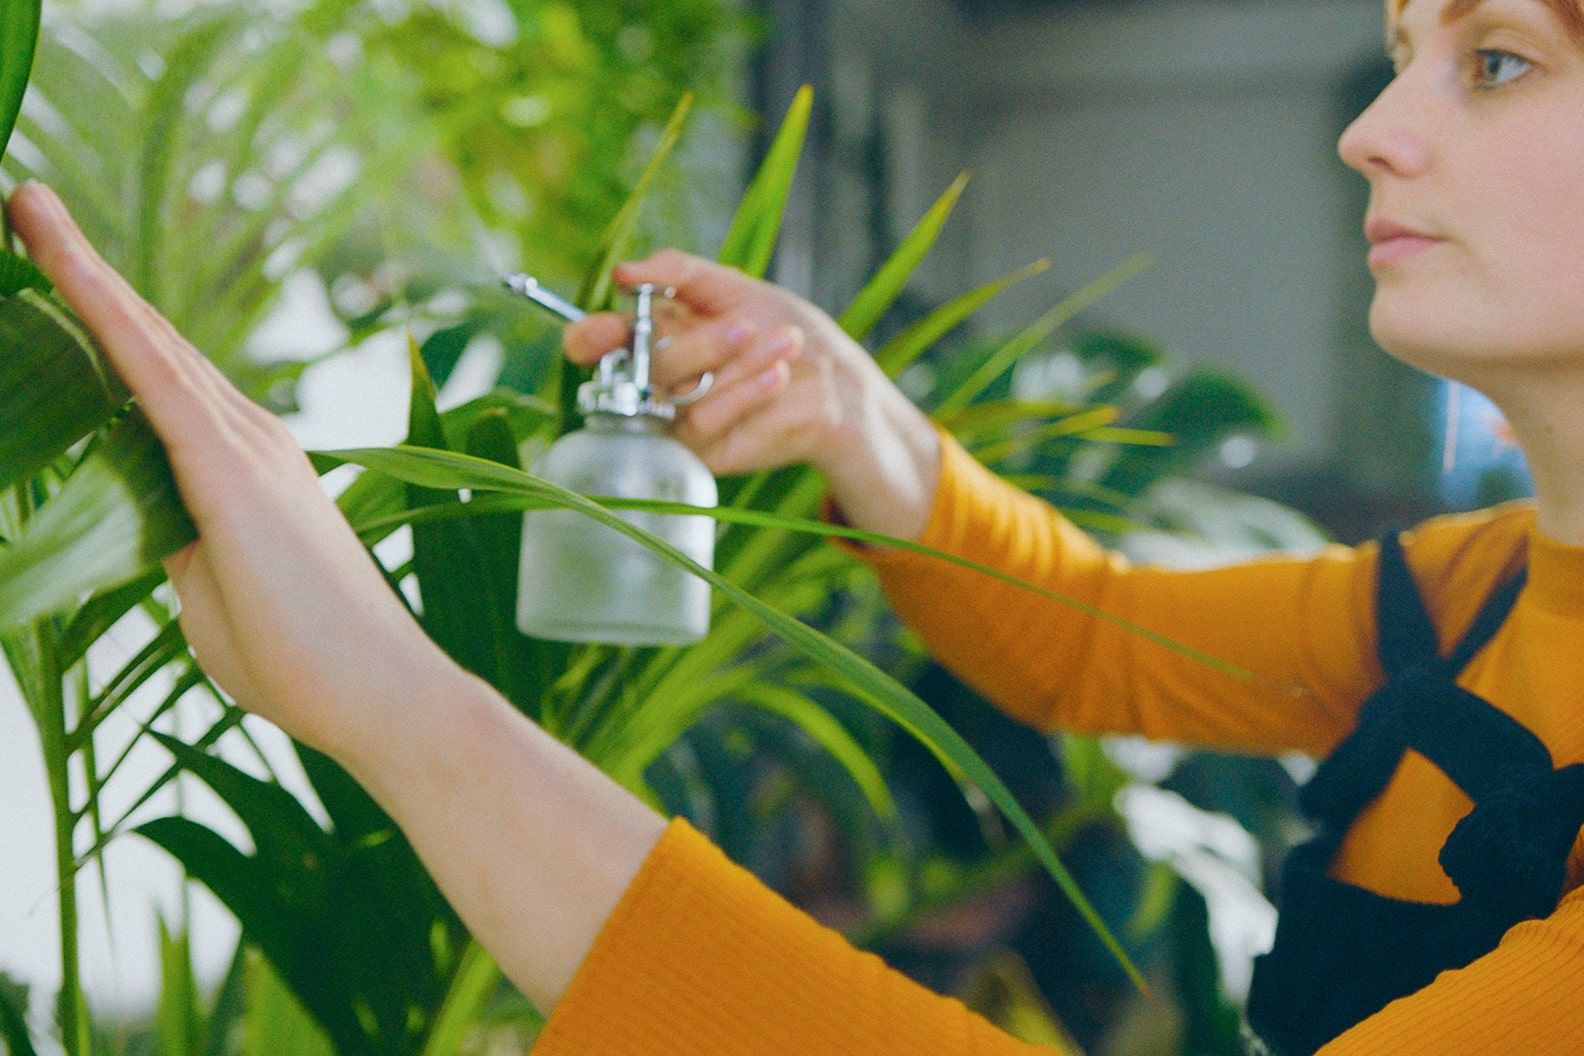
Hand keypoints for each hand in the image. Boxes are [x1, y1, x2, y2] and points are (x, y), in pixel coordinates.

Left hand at [5, 180, 464, 756]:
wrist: (382, 695)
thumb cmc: (307, 663)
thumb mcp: (216, 595)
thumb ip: (180, 545)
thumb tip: (151, 526)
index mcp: (246, 470)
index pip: (160, 378)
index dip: (104, 318)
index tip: (49, 264)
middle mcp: (252, 439)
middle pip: (149, 340)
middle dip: (80, 271)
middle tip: (20, 205)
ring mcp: (248, 447)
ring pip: (147, 341)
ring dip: (80, 271)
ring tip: (25, 207)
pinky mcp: (233, 470)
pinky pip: (154, 376)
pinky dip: (104, 313)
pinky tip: (61, 263)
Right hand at [563, 249, 941, 541]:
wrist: (834, 379)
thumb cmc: (780, 326)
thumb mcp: (732, 287)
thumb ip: (678, 273)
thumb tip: (625, 272)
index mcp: (651, 337)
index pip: (595, 343)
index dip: (590, 338)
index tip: (605, 330)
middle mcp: (655, 381)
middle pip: (639, 369)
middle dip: (694, 347)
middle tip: (741, 329)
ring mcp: (675, 419)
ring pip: (673, 396)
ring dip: (730, 365)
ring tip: (784, 342)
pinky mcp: (701, 452)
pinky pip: (700, 423)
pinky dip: (741, 395)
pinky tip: (777, 376)